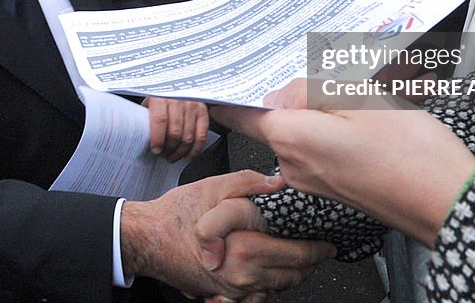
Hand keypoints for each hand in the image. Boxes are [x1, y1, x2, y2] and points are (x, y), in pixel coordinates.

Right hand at [120, 171, 331, 298]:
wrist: (146, 239)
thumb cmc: (176, 214)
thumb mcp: (214, 187)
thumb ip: (249, 183)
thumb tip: (278, 183)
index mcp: (247, 251)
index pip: (297, 256)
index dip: (317, 251)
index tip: (327, 243)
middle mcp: (242, 276)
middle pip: (291, 277)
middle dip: (310, 265)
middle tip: (320, 252)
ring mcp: (232, 289)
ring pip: (276, 288)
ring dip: (292, 275)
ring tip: (301, 260)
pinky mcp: (222, 293)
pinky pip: (256, 296)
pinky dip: (269, 286)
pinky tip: (271, 271)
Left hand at [142, 97, 209, 161]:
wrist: (175, 81)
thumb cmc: (159, 94)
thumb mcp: (148, 102)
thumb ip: (145, 118)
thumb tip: (141, 139)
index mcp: (161, 96)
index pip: (161, 120)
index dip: (158, 139)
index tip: (155, 150)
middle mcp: (178, 99)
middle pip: (175, 132)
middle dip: (168, 149)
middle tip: (163, 155)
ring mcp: (192, 105)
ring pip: (188, 137)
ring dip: (180, 152)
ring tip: (172, 156)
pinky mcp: (202, 111)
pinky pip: (202, 135)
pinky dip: (195, 150)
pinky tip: (187, 156)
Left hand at [211, 81, 474, 247]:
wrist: (448, 203)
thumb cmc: (410, 152)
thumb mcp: (360, 99)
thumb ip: (311, 90)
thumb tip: (283, 91)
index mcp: (293, 139)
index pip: (240, 115)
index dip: (232, 93)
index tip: (230, 74)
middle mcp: (295, 166)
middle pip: (278, 117)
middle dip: (298, 92)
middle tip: (327, 70)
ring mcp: (314, 180)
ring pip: (303, 131)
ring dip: (322, 108)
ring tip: (361, 91)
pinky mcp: (335, 187)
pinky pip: (321, 148)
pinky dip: (335, 128)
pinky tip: (368, 116)